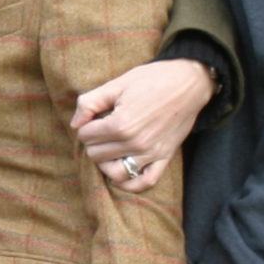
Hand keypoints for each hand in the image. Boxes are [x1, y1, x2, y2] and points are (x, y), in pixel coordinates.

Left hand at [70, 59, 213, 194]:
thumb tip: (75, 124)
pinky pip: (144, 182)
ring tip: (108, 150)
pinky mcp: (164, 158)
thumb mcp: (117, 84)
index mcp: (120, 124)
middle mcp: (134, 143)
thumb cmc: (152, 79)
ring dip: (106, 164)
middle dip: (93, 143)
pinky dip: (130, 183)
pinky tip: (121, 173)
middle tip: (101, 131)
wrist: (188, 82)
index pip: (85, 136)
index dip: (85, 126)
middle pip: (96, 155)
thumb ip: (90, 102)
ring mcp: (150, 153)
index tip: (93, 119)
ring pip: (115, 173)